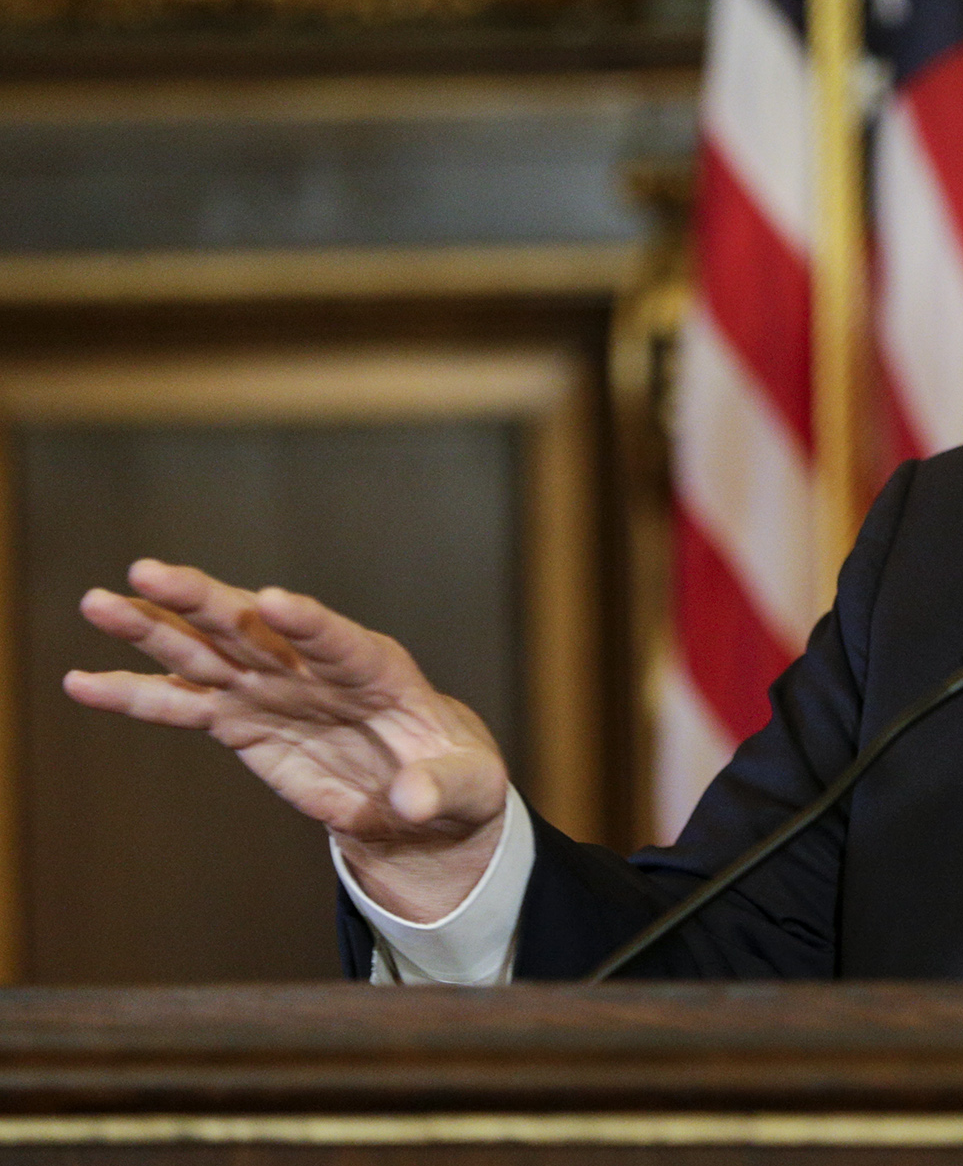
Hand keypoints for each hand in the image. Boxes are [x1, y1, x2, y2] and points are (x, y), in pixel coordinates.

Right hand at [65, 559, 508, 920]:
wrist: (423, 794)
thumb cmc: (455, 780)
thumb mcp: (470, 789)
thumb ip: (443, 788)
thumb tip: (408, 800)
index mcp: (379, 671)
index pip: (340, 641)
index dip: (309, 622)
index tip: (274, 599)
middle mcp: (315, 667)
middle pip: (255, 626)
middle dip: (205, 600)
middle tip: (150, 572)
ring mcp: (273, 688)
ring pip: (206, 650)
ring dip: (153, 628)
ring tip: (98, 602)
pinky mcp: (243, 719)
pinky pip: (182, 704)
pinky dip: (135, 694)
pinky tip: (81, 682)